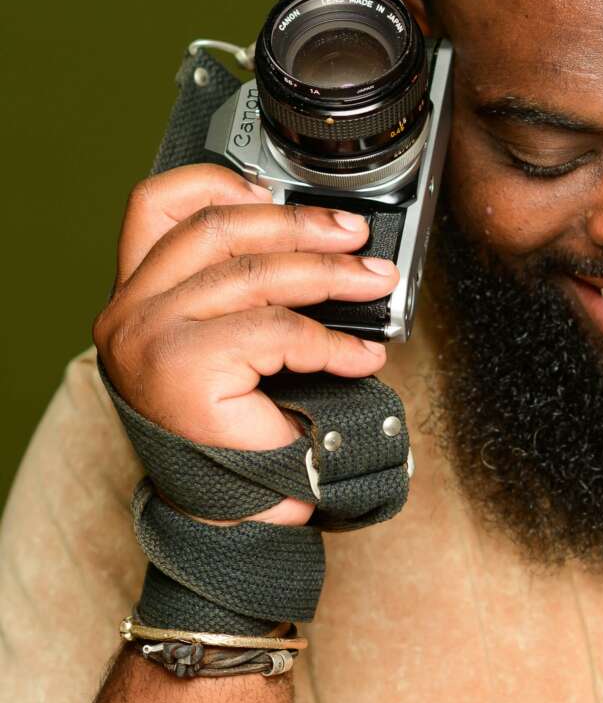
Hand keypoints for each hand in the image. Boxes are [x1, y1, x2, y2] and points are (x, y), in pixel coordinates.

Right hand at [92, 165, 397, 524]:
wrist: (227, 521)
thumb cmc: (230, 437)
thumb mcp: (227, 348)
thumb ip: (242, 296)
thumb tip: (318, 247)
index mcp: (133, 298)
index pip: (157, 206)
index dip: (218, 182)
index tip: (275, 188)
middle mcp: (130, 311)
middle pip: (220, 231)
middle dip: (300, 227)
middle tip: (356, 240)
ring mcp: (151, 336)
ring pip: (253, 276)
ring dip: (327, 275)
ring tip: (373, 284)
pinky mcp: (185, 366)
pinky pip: (276, 332)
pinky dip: (330, 341)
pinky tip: (359, 354)